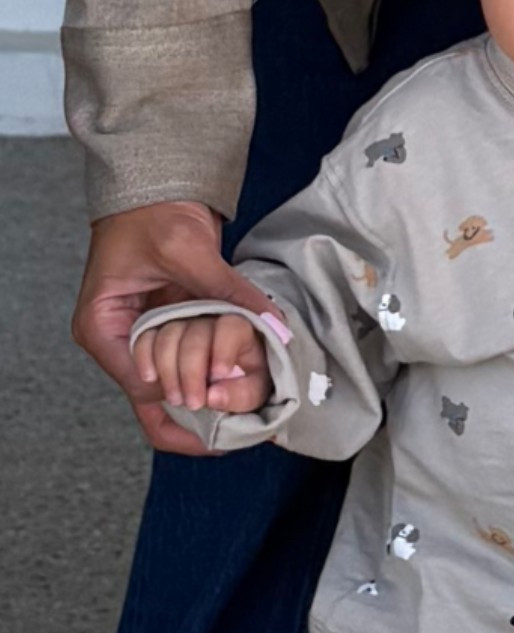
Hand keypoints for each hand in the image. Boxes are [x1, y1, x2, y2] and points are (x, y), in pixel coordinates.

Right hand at [72, 201, 272, 453]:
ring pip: (174, 398)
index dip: (187, 404)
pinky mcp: (163, 340)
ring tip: (248, 411)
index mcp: (102, 328)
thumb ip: (231, 291)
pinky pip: (188, 376)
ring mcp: (140, 345)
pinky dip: (213, 383)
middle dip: (200, 417)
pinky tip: (242, 390)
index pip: (144, 391)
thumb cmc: (154, 214)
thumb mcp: (190, 250)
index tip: (228, 406)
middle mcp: (116, 345)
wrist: (157, 192)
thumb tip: (275, 328)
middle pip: (156, 407)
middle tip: (243, 424)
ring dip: (210, 402)